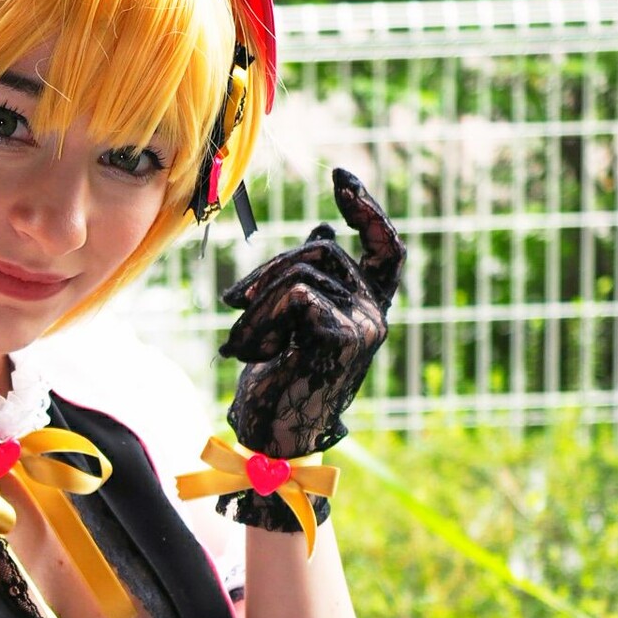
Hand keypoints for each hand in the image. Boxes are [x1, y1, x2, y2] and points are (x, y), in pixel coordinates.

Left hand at [220, 168, 404, 465]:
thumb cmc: (277, 385)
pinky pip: (294, 295)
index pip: (386, 248)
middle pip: (321, 250)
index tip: (339, 176)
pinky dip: (259, 321)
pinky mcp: (344, 336)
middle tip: (232, 302)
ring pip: (301, 273)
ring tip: (241, 344)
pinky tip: (252, 354)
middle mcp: (375, 314)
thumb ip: (309, 282)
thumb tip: (322, 229)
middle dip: (268, 269)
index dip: (367, 209)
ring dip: (255, 306)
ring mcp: (365, 325)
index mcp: (367, 308)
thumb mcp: (290, 324)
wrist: (270, 440)